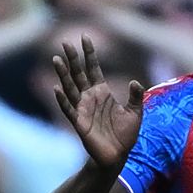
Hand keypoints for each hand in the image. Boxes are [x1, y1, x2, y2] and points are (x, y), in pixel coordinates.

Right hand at [51, 35, 143, 173]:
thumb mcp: (136, 112)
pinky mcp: (78, 122)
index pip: (93, 68)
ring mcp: (82, 109)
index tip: (84, 36)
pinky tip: (57, 88)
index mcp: (102, 92)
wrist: (117, 156)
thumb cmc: (125, 135)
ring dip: (63, 74)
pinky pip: (69, 108)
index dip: (89, 53)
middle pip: (78, 73)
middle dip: (72, 58)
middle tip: (64, 42)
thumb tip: (135, 82)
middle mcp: (89, 97)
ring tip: (56, 59)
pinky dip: (63, 99)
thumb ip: (136, 96)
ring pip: (70, 87)